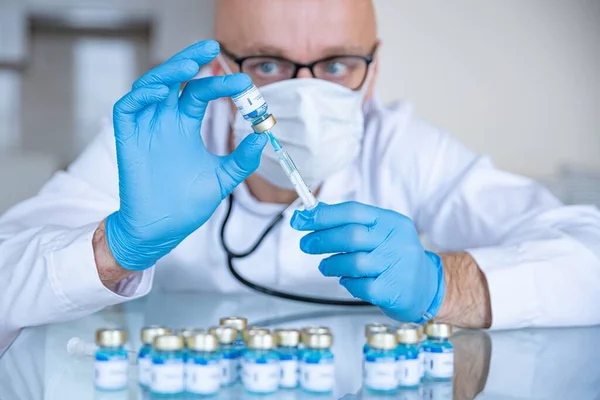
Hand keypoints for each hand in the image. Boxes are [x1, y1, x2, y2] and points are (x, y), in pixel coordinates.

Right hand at [106, 40, 266, 270]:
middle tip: (213, 48)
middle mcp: (164, 120)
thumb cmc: (187, 204)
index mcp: (184, 125)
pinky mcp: (127, 138)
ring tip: (190, 64)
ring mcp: (144, 127)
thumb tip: (263, 137)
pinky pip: (128, 108)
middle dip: (191, 60)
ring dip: (168, 71)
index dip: (220, 84)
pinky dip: (142, 96)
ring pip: (151, 86)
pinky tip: (161, 92)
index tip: (244, 84)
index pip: (200, 93)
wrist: (162, 229)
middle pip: (175, 79)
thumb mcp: (222, 178)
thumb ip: (241, 160)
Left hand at [290, 201, 444, 321]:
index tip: (301, 219)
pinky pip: (360, 286)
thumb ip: (350, 223)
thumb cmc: (395, 257)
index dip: (324, 215)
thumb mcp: (380, 232)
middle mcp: (396, 241)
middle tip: (306, 244)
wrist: (428, 287)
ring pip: (353, 263)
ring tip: (326, 266)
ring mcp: (396, 267)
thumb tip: (310, 215)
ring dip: (332, 264)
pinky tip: (348, 280)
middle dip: (322, 239)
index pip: (353, 212)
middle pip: (351, 236)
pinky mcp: (392, 291)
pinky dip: (347, 283)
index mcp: (391, 222)